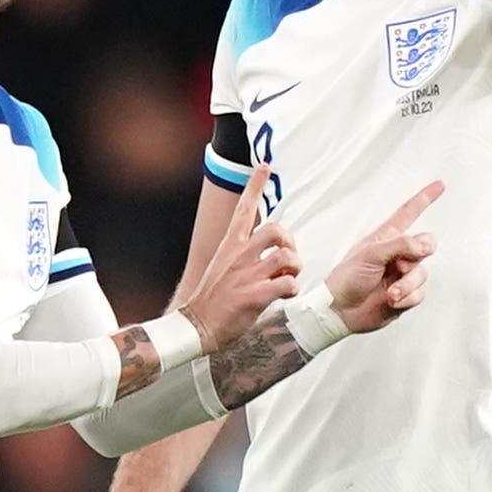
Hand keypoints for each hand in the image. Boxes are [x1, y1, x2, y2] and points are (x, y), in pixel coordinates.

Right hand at [175, 170, 299, 350]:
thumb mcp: (224, 266)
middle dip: (290, 241)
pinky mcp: (254, 296)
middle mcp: (239, 256)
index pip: (243, 208)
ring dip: (294, 268)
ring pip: (286, 256)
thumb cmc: (214, 298)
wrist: (197, 325)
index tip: (264, 166)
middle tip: (288, 258)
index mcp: (230, 246)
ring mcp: (247, 275)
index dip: (255, 185)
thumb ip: (245, 255)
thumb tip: (273, 252)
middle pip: (276, 229)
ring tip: (287, 279)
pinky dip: (291, 289)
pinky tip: (283, 295)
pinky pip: (287, 284)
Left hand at [327, 181, 442, 332]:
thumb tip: (425, 245)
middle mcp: (397, 254)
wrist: (340, 310)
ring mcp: (402, 275)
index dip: (424, 198)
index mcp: (386, 238)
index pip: (409, 213)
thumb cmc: (347, 278)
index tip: (439, 185)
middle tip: (403, 264)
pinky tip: (393, 301)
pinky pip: (419, 294)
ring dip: (407, 284)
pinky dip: (407, 298)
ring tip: (390, 292)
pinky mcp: (405, 295)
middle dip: (419, 253)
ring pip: (422, 273)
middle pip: (426, 245)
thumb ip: (400, 244)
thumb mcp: (370, 254)